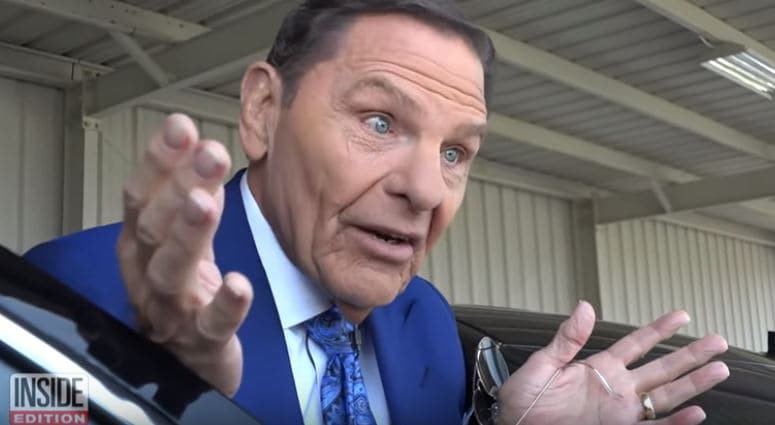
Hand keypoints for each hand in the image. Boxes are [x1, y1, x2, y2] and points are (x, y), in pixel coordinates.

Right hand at [117, 113, 252, 395]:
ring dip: (189, 234)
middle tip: (209, 152)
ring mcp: (172, 310)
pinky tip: (240, 283)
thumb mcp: (184, 242)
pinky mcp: (202, 342)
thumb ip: (192, 202)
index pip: (140, 196)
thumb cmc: (184, 296)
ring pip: (172, 271)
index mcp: (140, 244)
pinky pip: (212, 324)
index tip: (181, 125)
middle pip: (154, 227)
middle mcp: (146, 274)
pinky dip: (225, 304)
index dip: (158, 161)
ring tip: (207, 202)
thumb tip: (203, 152)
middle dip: (179, 186)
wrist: (188, 366)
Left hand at [497, 302, 729, 424]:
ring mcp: (620, 412)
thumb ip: (567, 339)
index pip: (636, 344)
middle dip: (690, 354)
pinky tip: (696, 414)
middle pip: (661, 368)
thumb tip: (585, 306)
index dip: (659, 330)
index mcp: (599, 367)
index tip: (682, 314)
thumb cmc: (525, 399)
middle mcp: (616, 388)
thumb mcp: (543, 364)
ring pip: (665, 396)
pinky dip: (675, 423)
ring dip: (692, 384)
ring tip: (719, 370)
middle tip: (718, 340)